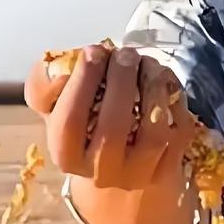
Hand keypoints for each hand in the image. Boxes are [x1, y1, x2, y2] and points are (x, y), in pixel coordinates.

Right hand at [24, 43, 196, 190]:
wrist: (118, 159)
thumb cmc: (83, 123)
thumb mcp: (54, 105)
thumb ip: (44, 85)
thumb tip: (61, 70)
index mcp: (66, 155)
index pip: (69, 122)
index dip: (82, 82)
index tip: (93, 51)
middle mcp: (102, 172)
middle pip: (113, 127)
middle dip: (121, 80)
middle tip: (125, 53)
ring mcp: (139, 172)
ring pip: (153, 131)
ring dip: (152, 87)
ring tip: (147, 62)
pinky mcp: (169, 166)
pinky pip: (179, 129)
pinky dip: (174, 98)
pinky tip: (162, 79)